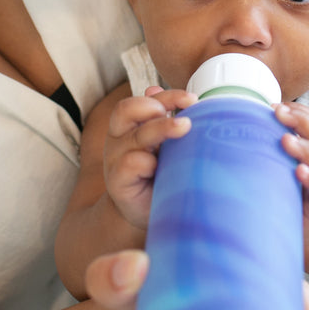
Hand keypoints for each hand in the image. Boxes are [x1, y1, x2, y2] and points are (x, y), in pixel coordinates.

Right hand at [104, 88, 196, 227]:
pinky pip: (130, 163)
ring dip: (161, 128)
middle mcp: (120, 138)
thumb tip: (173, 96)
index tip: (192, 100)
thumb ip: (167, 122)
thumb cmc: (159, 176)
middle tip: (185, 118)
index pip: (144, 100)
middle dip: (160, 106)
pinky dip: (146, 160)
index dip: (167, 96)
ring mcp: (116, 159)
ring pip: (135, 135)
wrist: (144, 213)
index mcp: (131, 125)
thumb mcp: (166, 146)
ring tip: (183, 128)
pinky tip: (160, 166)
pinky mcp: (117, 181)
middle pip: (129, 109)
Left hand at [275, 102, 308, 248]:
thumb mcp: (279, 170)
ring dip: (303, 148)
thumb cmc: (290, 196)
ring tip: (286, 140)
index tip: (272, 105)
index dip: (296, 111)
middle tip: (277, 112)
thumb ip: (267, 151)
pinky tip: (300, 173)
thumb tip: (229, 130)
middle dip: (298, 121)